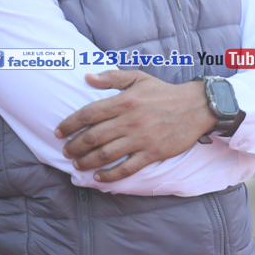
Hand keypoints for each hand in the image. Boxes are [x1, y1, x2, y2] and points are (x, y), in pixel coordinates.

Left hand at [54, 70, 215, 181]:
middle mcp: (130, 121)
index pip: (88, 114)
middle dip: (74, 146)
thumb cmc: (163, 92)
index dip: (69, 124)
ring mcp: (141, 139)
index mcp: (124, 101)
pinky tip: (99, 177)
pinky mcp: (152, 153)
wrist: (195, 107)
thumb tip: (87, 77)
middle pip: (93, 137)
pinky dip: (110, 175)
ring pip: (106, 154)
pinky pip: (127, 168)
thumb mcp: (138, 78)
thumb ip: (111, 78)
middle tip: (65, 151)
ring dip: (87, 161)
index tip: (59, 131)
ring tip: (77, 164)